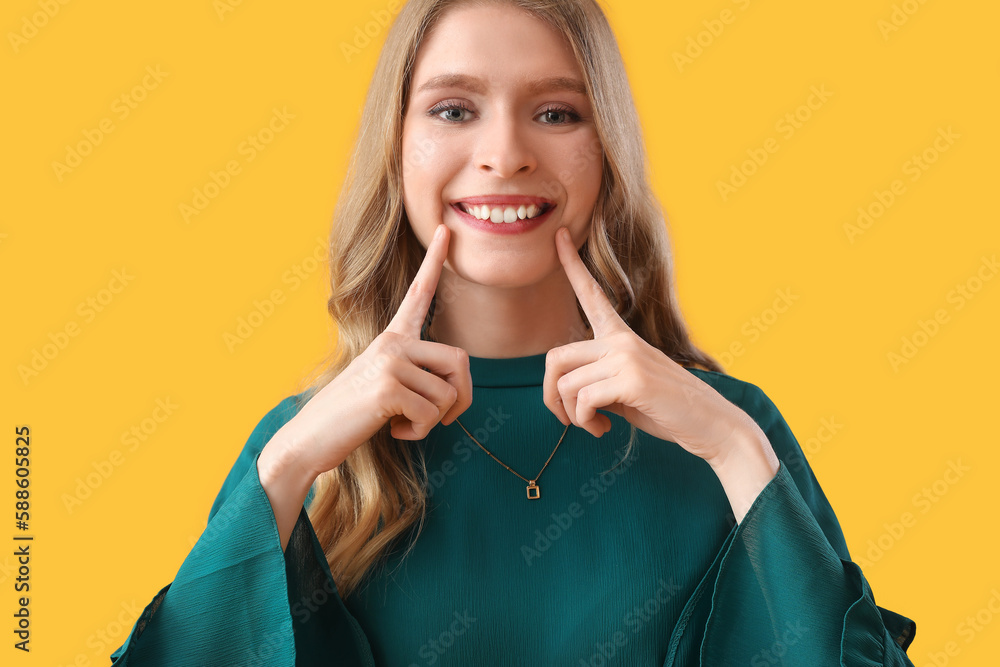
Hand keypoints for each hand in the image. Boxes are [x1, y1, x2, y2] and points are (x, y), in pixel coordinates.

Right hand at [274, 223, 472, 476]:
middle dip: (462, 399)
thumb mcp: (387, 385)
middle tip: (441, 419)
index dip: (434, 261)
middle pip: (461, 361)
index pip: (419, 293)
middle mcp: (393, 342)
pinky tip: (394, 431)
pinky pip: (432, 414)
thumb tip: (457, 384)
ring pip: (449, 394)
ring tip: (402, 422)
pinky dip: (419, 432)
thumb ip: (418, 374)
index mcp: (392, 337)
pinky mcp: (388, 387)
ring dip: (434, 421)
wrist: (310, 438)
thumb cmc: (353, 416)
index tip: (444, 229)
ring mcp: (389, 362)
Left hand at [542, 227, 770, 466]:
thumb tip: (562, 391)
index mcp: (621, 336)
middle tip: (566, 419)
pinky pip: (583, 400)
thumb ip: (596, 380)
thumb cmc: (665, 408)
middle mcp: (621, 340)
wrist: (710, 424)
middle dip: (550, 395)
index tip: (559, 234)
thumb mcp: (625, 388)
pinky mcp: (632, 379)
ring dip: (571, 415)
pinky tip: (603, 429)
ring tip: (592, 426)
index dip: (571, 264)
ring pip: (565, 383)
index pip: (591, 293)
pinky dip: (585, 421)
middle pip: (554, 356)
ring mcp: (627, 357)